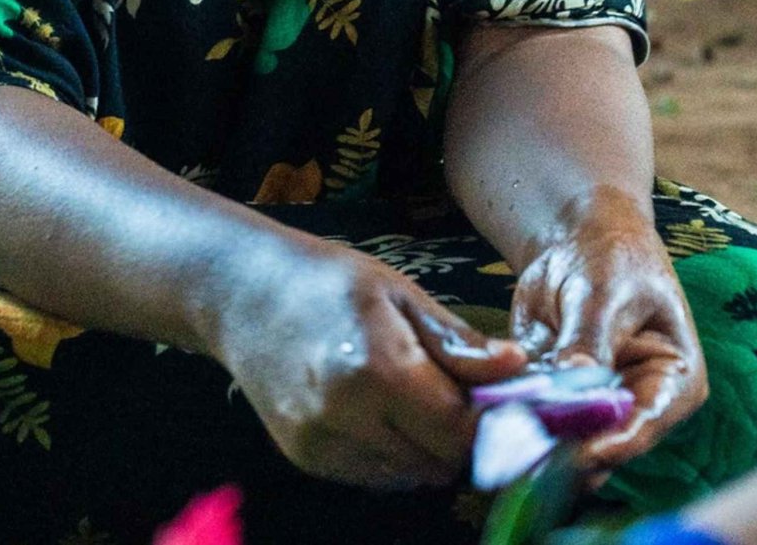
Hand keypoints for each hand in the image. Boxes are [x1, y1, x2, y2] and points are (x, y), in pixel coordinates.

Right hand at [208, 238, 526, 490]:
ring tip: (412, 399)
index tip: (500, 404)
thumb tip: (517, 368)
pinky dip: (389, 454)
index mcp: (378, 369)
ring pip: (408, 476)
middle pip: (438, 463)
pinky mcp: (304, 457)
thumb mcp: (399, 293)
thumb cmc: (326, 280)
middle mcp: (346, 416)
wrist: (240, 292)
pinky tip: (376, 411)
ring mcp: (320, 442)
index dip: (490, 425)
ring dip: (425, 450)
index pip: (460, 431)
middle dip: (459, 438)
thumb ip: (457, 342)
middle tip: (454, 397)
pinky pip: (372, 476)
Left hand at [510, 195, 707, 470]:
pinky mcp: (549, 395)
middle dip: (563, 448)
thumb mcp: (603, 293)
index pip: (646, 423)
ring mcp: (590, 405)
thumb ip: (589, 338)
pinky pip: (526, 411)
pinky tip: (483, 408)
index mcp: (672, 383)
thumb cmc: (612, 259)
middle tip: (527, 450)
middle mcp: (633, 405)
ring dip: (527, 436)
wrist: (580, 242)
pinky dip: (504, 412)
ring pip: (559, 435)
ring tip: (500, 434)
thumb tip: (576, 380)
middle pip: (601, 441)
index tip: (581, 454)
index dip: (614, 443)